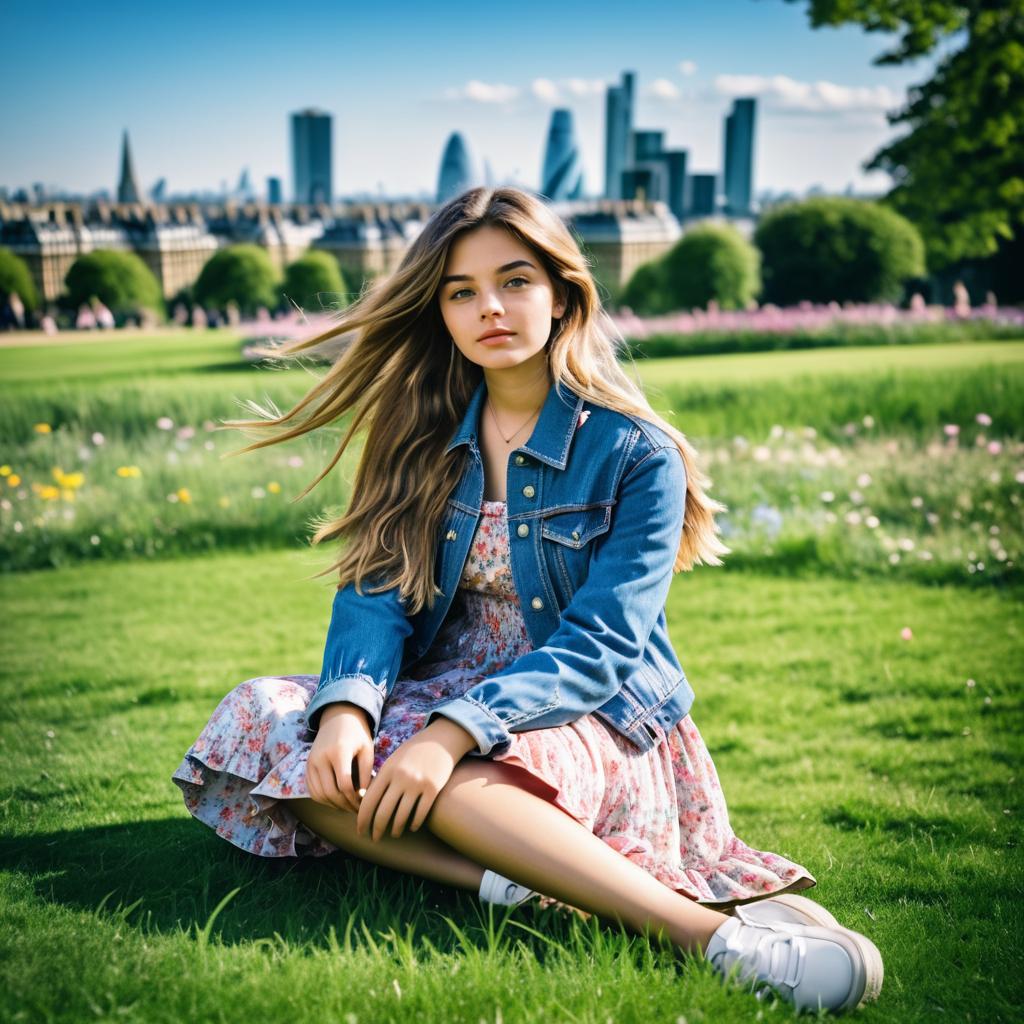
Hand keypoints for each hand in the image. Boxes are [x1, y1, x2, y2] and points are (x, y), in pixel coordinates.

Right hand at [305, 703, 375, 812]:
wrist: (338, 718)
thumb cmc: (357, 734)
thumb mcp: (367, 749)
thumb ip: (367, 773)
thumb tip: (364, 797)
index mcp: (338, 751)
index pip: (344, 784)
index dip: (354, 798)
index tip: (364, 802)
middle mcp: (321, 757)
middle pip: (330, 792)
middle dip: (345, 805)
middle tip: (357, 809)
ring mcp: (311, 762)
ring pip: (319, 795)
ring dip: (333, 805)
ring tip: (348, 806)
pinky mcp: (307, 766)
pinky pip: (312, 790)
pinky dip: (324, 799)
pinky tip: (337, 800)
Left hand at [357, 718, 475, 841]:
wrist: (441, 739)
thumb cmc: (413, 752)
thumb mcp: (393, 761)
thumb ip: (381, 780)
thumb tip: (366, 804)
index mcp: (387, 770)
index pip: (368, 801)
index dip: (362, 820)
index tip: (361, 830)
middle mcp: (400, 778)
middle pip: (383, 813)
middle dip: (376, 830)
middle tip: (375, 839)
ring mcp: (417, 784)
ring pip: (401, 817)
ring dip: (396, 829)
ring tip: (394, 833)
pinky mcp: (433, 789)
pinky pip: (420, 814)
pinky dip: (414, 824)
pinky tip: (411, 827)